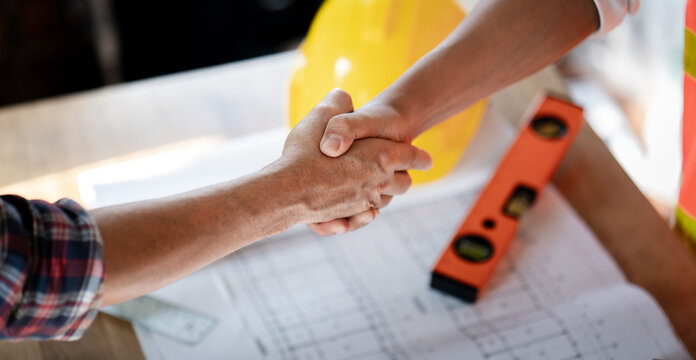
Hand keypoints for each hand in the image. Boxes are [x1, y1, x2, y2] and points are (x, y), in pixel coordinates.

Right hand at [278, 89, 430, 233]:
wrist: (285, 193)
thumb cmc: (303, 155)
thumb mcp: (321, 117)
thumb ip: (336, 104)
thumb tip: (343, 97)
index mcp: (381, 156)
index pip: (412, 157)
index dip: (419, 157)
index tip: (426, 160)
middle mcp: (378, 182)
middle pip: (403, 183)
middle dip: (403, 177)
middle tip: (403, 172)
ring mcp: (364, 203)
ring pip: (384, 201)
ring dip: (384, 194)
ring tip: (379, 188)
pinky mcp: (347, 218)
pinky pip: (365, 216)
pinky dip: (366, 212)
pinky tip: (360, 207)